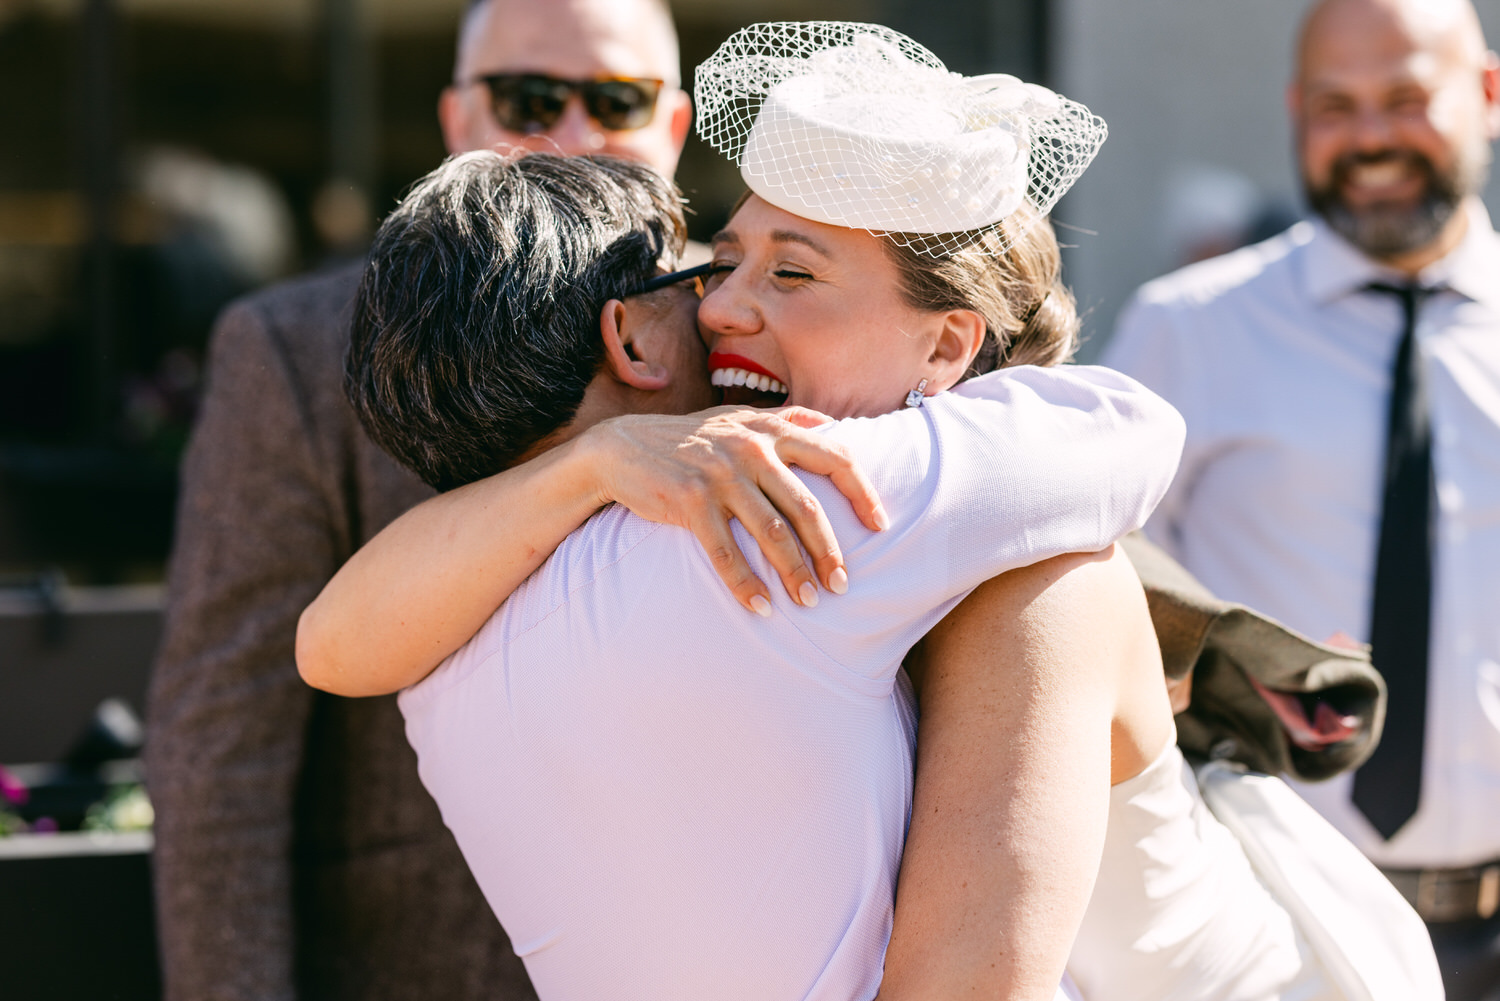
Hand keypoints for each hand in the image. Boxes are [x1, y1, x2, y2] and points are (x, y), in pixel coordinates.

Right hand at [581, 406, 887, 614]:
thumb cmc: (690, 439)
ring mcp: (719, 474)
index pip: (834, 457)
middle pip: (806, 506)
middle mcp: (750, 449)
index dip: (863, 492)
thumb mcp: (738, 419)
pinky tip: (760, 606)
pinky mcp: (689, 500)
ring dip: (794, 572)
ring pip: (771, 532)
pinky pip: (725, 551)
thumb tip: (829, 424)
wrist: (622, 447)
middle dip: (828, 550)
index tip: (881, 525)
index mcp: (769, 430)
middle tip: (841, 585)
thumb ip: (784, 419)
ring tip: (809, 602)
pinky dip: (745, 582)